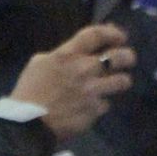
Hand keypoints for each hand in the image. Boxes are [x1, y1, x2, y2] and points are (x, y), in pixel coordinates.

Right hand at [9, 24, 134, 142]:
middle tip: (128, 59)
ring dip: (122, 80)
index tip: (120, 37)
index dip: (112, 32)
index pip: (96, 34)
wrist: (28, 124)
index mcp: (68, 54)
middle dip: (128, 55)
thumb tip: (76, 52)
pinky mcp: (94, 111)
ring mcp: (92, 91)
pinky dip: (101, 104)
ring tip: (119, 82)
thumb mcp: (39, 63)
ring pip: (121, 81)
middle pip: (118, 56)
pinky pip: (105, 104)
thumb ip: (61, 55)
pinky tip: (94, 106)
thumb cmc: (29, 91)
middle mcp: (85, 69)